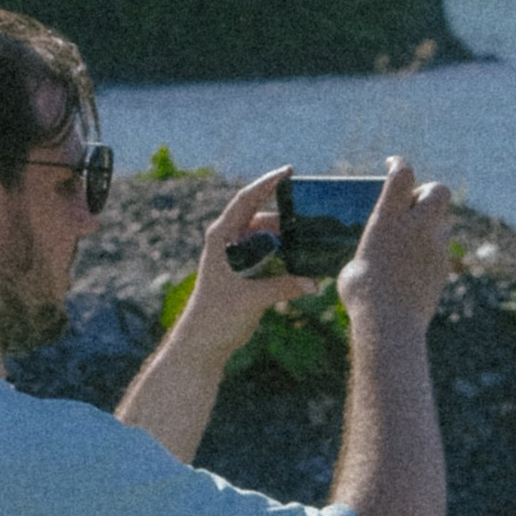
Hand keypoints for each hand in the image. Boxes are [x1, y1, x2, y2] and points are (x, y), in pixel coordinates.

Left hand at [167, 167, 323, 361]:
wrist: (201, 344)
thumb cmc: (216, 318)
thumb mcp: (251, 300)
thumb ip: (283, 287)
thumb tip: (314, 282)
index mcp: (220, 238)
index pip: (246, 200)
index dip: (267, 183)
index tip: (289, 171)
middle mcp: (226, 241)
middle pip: (259, 214)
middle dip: (284, 209)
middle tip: (310, 206)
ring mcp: (234, 255)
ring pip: (265, 234)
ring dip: (286, 233)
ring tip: (311, 232)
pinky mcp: (242, 270)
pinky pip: (267, 251)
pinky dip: (283, 250)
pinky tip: (302, 254)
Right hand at [337, 156, 451, 335]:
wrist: (390, 325)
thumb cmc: (361, 296)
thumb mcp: (353, 266)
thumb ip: (368, 252)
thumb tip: (367, 258)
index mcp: (387, 220)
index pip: (402, 175)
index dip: (399, 163)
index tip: (393, 164)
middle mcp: (416, 227)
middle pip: (438, 190)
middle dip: (428, 192)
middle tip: (412, 206)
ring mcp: (434, 247)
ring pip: (443, 223)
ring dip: (430, 226)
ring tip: (411, 243)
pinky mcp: (443, 268)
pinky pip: (441, 251)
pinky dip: (430, 253)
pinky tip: (413, 269)